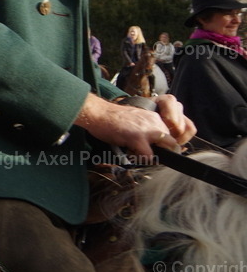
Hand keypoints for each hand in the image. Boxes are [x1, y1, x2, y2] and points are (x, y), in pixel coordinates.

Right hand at [74, 93, 194, 157]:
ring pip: (166, 149)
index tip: (157, 151)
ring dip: (155, 156)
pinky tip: (131, 155)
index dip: (167, 147)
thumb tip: (152, 146)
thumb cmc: (111, 119)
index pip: (172, 135)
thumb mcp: (135, 121)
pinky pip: (149, 156)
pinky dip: (142, 159)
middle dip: (165, 153)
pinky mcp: (138, 137)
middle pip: (173, 143)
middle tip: (147, 155)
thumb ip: (147, 130)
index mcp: (155, 117)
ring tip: (138, 154)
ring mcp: (148, 129)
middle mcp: (155, 121)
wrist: (97, 112)